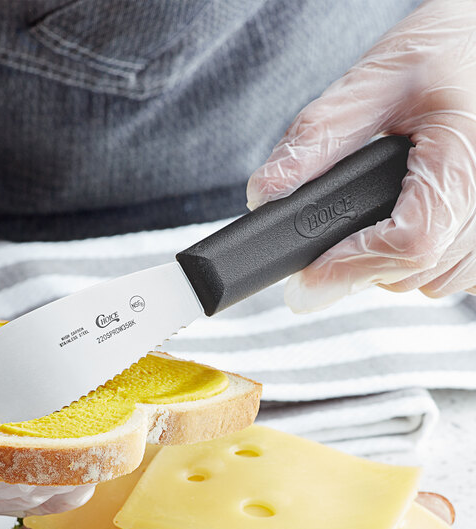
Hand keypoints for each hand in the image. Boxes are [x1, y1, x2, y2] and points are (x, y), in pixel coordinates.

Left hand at [246, 0, 475, 312]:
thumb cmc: (446, 53)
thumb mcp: (376, 80)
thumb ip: (319, 138)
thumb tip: (267, 193)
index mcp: (467, 152)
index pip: (410, 243)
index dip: (349, 267)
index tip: (306, 281)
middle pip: (415, 270)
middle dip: (362, 262)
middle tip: (341, 231)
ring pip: (434, 281)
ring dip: (394, 264)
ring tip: (384, 214)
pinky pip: (461, 277)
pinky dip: (426, 264)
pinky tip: (415, 223)